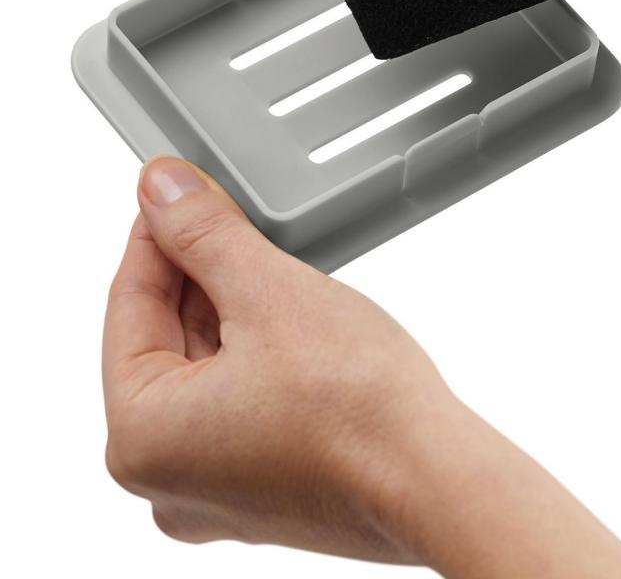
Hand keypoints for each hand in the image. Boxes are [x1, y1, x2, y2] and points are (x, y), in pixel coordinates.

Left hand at [104, 157, 620, 576]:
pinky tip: (289, 313)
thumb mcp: (270, 292)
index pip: (128, 305)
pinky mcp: (264, 487)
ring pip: (206, 369)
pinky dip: (256, 351)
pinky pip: (238, 399)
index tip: (177, 189)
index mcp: (140, 439)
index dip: (156, 233)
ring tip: (269, 257)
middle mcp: (165, 479)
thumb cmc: (357, 406)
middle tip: (229, 210)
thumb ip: (204, 233)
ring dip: (231, 308)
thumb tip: (161, 187)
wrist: (437, 479)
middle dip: (199, 270)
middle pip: (166, 339)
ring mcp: (217, 490)